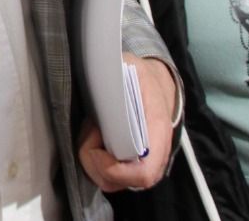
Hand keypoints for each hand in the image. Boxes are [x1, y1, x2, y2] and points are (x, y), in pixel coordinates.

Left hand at [77, 53, 177, 192]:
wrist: (156, 85)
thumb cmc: (142, 77)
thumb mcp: (131, 67)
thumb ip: (116, 73)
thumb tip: (100, 74)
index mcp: (157, 133)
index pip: (144, 173)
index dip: (114, 169)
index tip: (95, 147)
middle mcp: (153, 157)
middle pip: (119, 182)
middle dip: (93, 161)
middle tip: (91, 131)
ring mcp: (140, 164)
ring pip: (109, 181)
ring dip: (91, 160)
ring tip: (93, 132)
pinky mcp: (128, 165)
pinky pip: (106, 175)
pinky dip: (93, 161)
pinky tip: (94, 137)